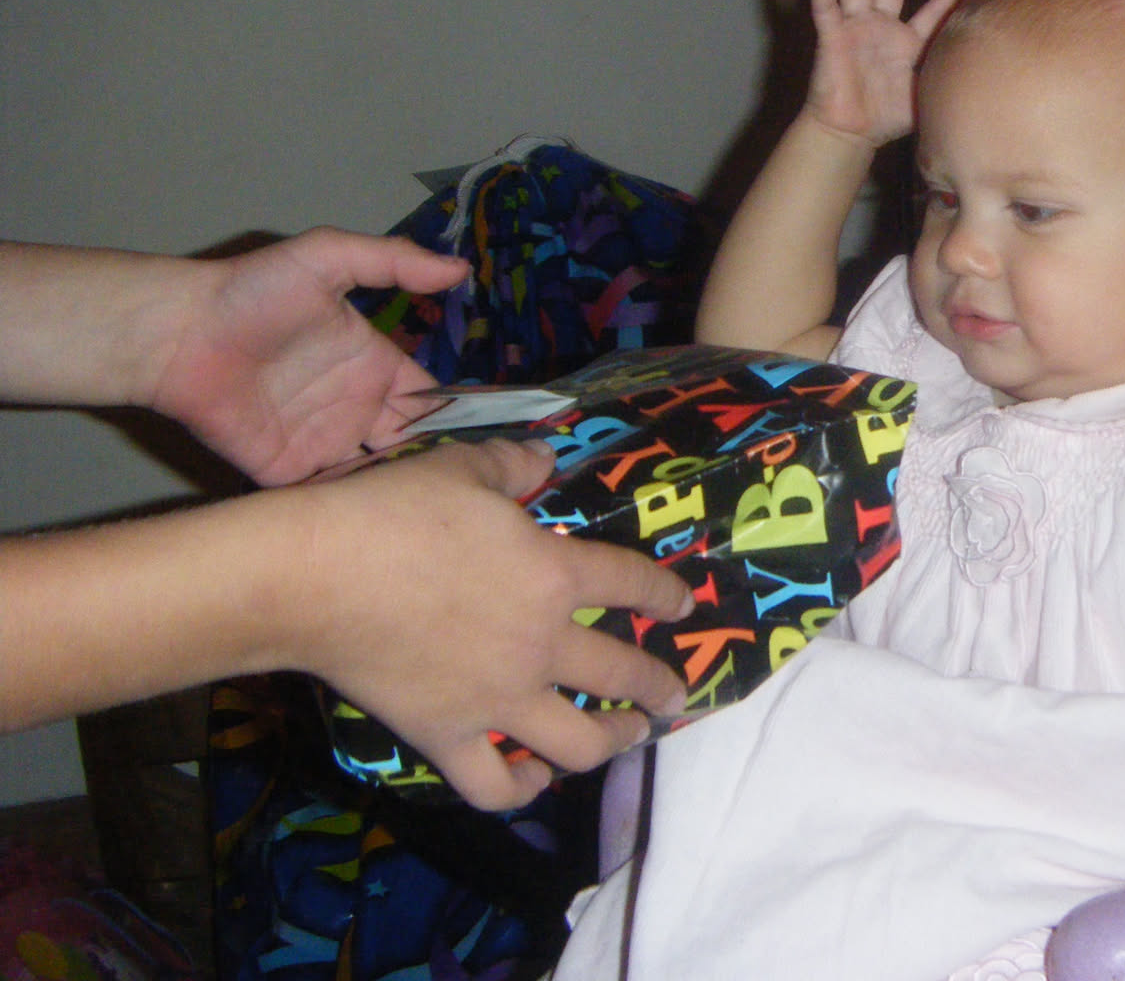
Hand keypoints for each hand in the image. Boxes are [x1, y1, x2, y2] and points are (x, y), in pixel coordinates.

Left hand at [147, 228, 468, 484]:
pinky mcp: (286, 472)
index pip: (430, 400)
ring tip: (430, 505)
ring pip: (376, 478)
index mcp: (374, 367)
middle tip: (466, 485)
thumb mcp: (329, 256)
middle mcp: (355, 409)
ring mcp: (322, 444)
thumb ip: (395, 262)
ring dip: (399, 491)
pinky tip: (378, 515)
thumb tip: (460, 268)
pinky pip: (328, 498)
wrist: (177, 334)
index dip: (459, 418)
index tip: (492, 439)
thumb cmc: (252, 291)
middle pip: (411, 446)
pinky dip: (353, 510)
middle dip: (438, 464)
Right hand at [293, 438, 694, 810]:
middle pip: (622, 674)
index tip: (683, 606)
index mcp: (555, 575)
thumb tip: (543, 458)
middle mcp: (541, 644)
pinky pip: (493, 787)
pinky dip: (520, 791)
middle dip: (658, 689)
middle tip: (674, 698)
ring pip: (578, 744)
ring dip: (612, 742)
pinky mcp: (446, 737)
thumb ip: (513, 466)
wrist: (317, 574)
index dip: (665, 595)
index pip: (632, 584)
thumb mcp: (464, 468)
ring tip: (626, 739)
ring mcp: (497, 700)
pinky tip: (533, 782)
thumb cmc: (394, 512)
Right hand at [806, 0, 973, 145]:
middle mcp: (880, 27)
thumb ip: (944, 79)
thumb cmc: (886, 117)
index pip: (932, 11)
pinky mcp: (832, 38)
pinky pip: (826, 11)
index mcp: (906, 41)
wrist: (851, 134)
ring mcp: (855, 29)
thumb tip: (977, 74)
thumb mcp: (924, 95)